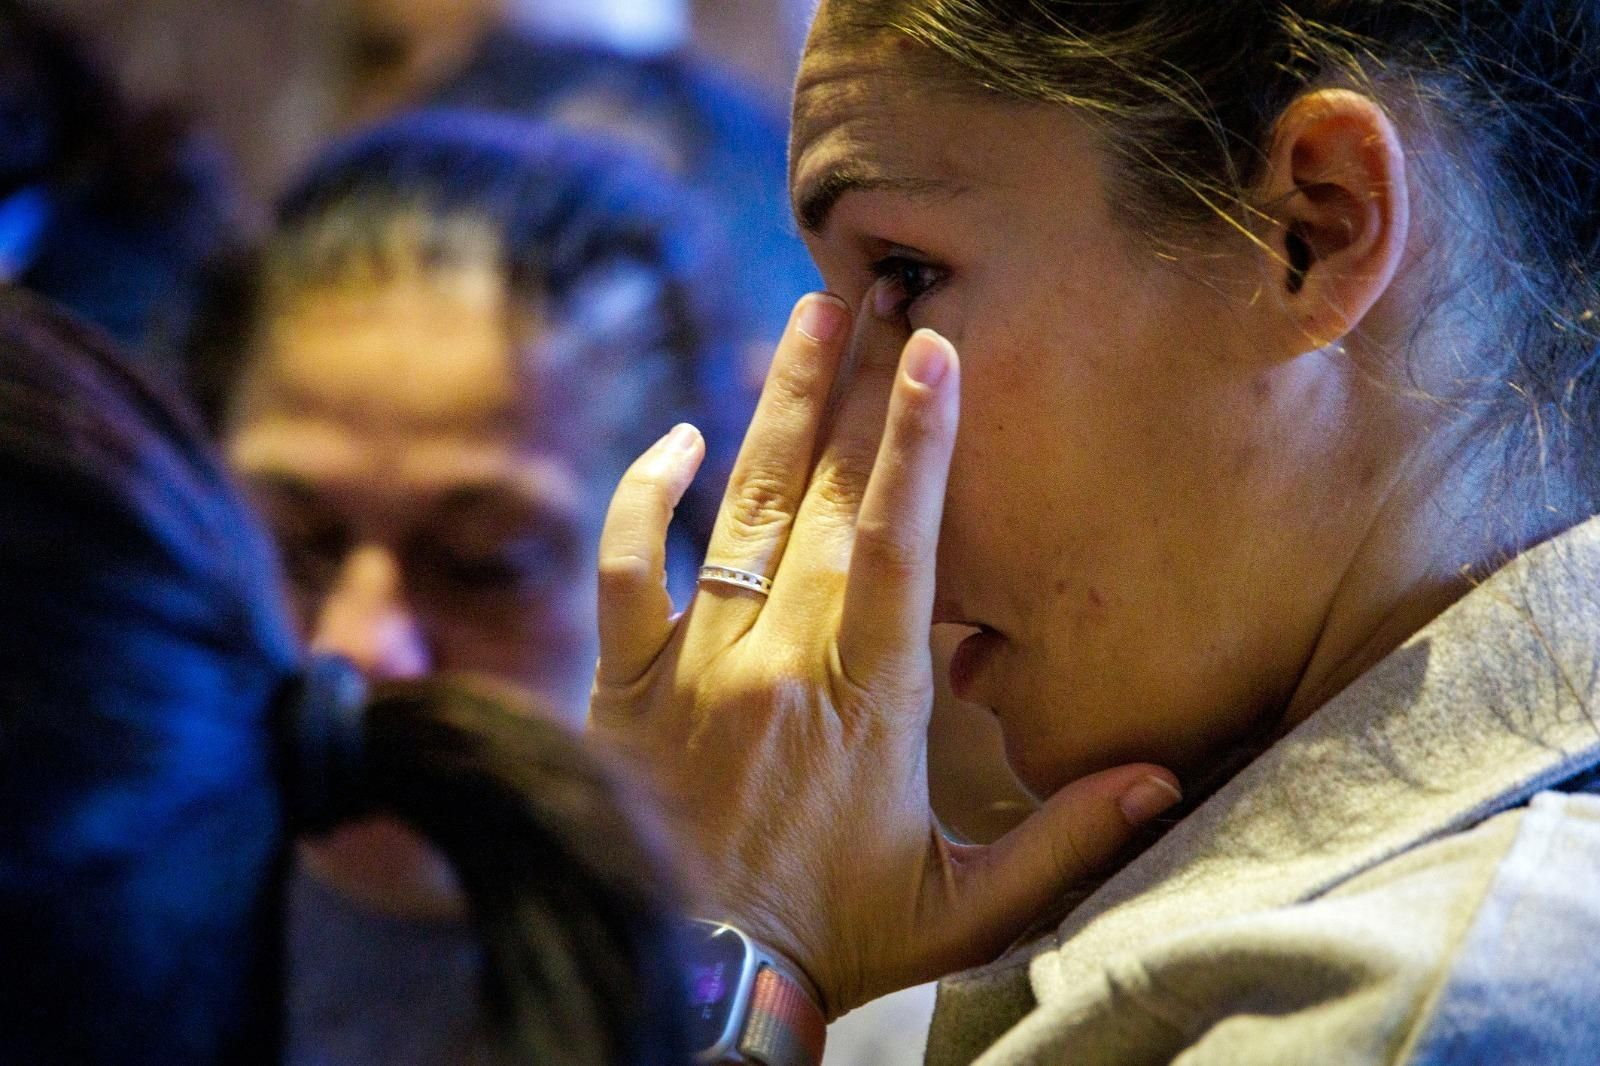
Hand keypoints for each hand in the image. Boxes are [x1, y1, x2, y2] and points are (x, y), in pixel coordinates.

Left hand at [589, 291, 1180, 1016]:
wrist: (691, 977)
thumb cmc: (832, 941)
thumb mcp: (964, 908)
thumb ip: (1066, 842)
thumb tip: (1166, 781)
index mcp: (871, 699)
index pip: (903, 546)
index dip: (920, 445)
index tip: (935, 351)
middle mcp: (784, 660)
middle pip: (830, 498)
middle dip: (862, 386)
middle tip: (885, 287)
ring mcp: (700, 661)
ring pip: (744, 508)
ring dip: (780, 409)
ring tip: (809, 316)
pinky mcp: (630, 679)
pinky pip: (629, 566)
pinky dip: (646, 497)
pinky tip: (679, 438)